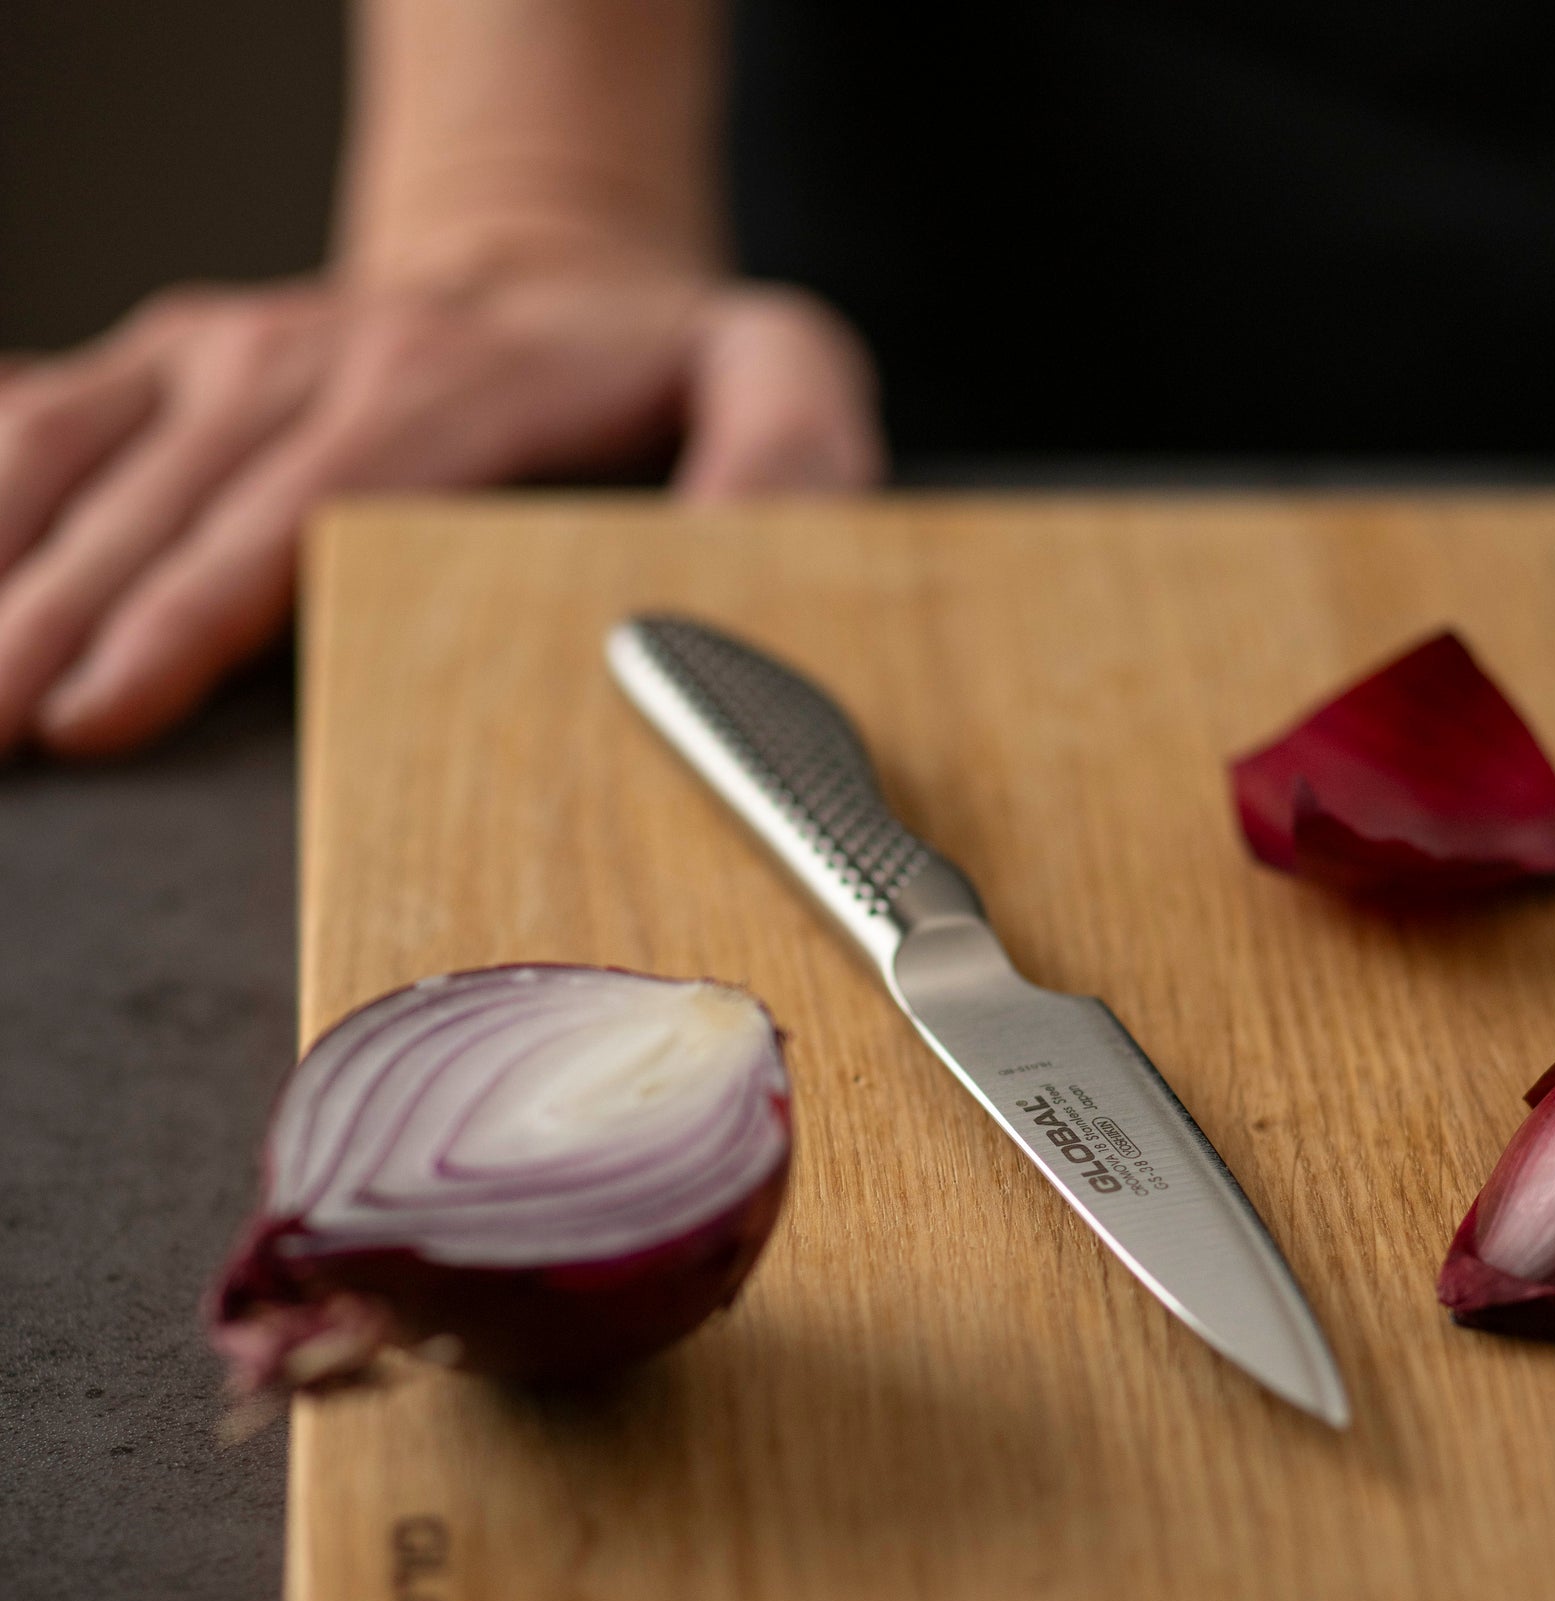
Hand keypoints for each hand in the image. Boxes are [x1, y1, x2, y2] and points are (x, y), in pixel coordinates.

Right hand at [0, 271, 883, 756]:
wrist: (550, 253)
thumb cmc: (652, 355)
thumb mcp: (774, 369)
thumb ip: (790, 446)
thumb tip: (748, 544)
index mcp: (449, 386)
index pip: (300, 507)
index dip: (193, 609)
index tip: (103, 704)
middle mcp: (314, 356)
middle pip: (162, 502)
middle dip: (57, 623)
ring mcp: (227, 352)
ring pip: (75, 453)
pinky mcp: (172, 361)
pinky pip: (44, 414)